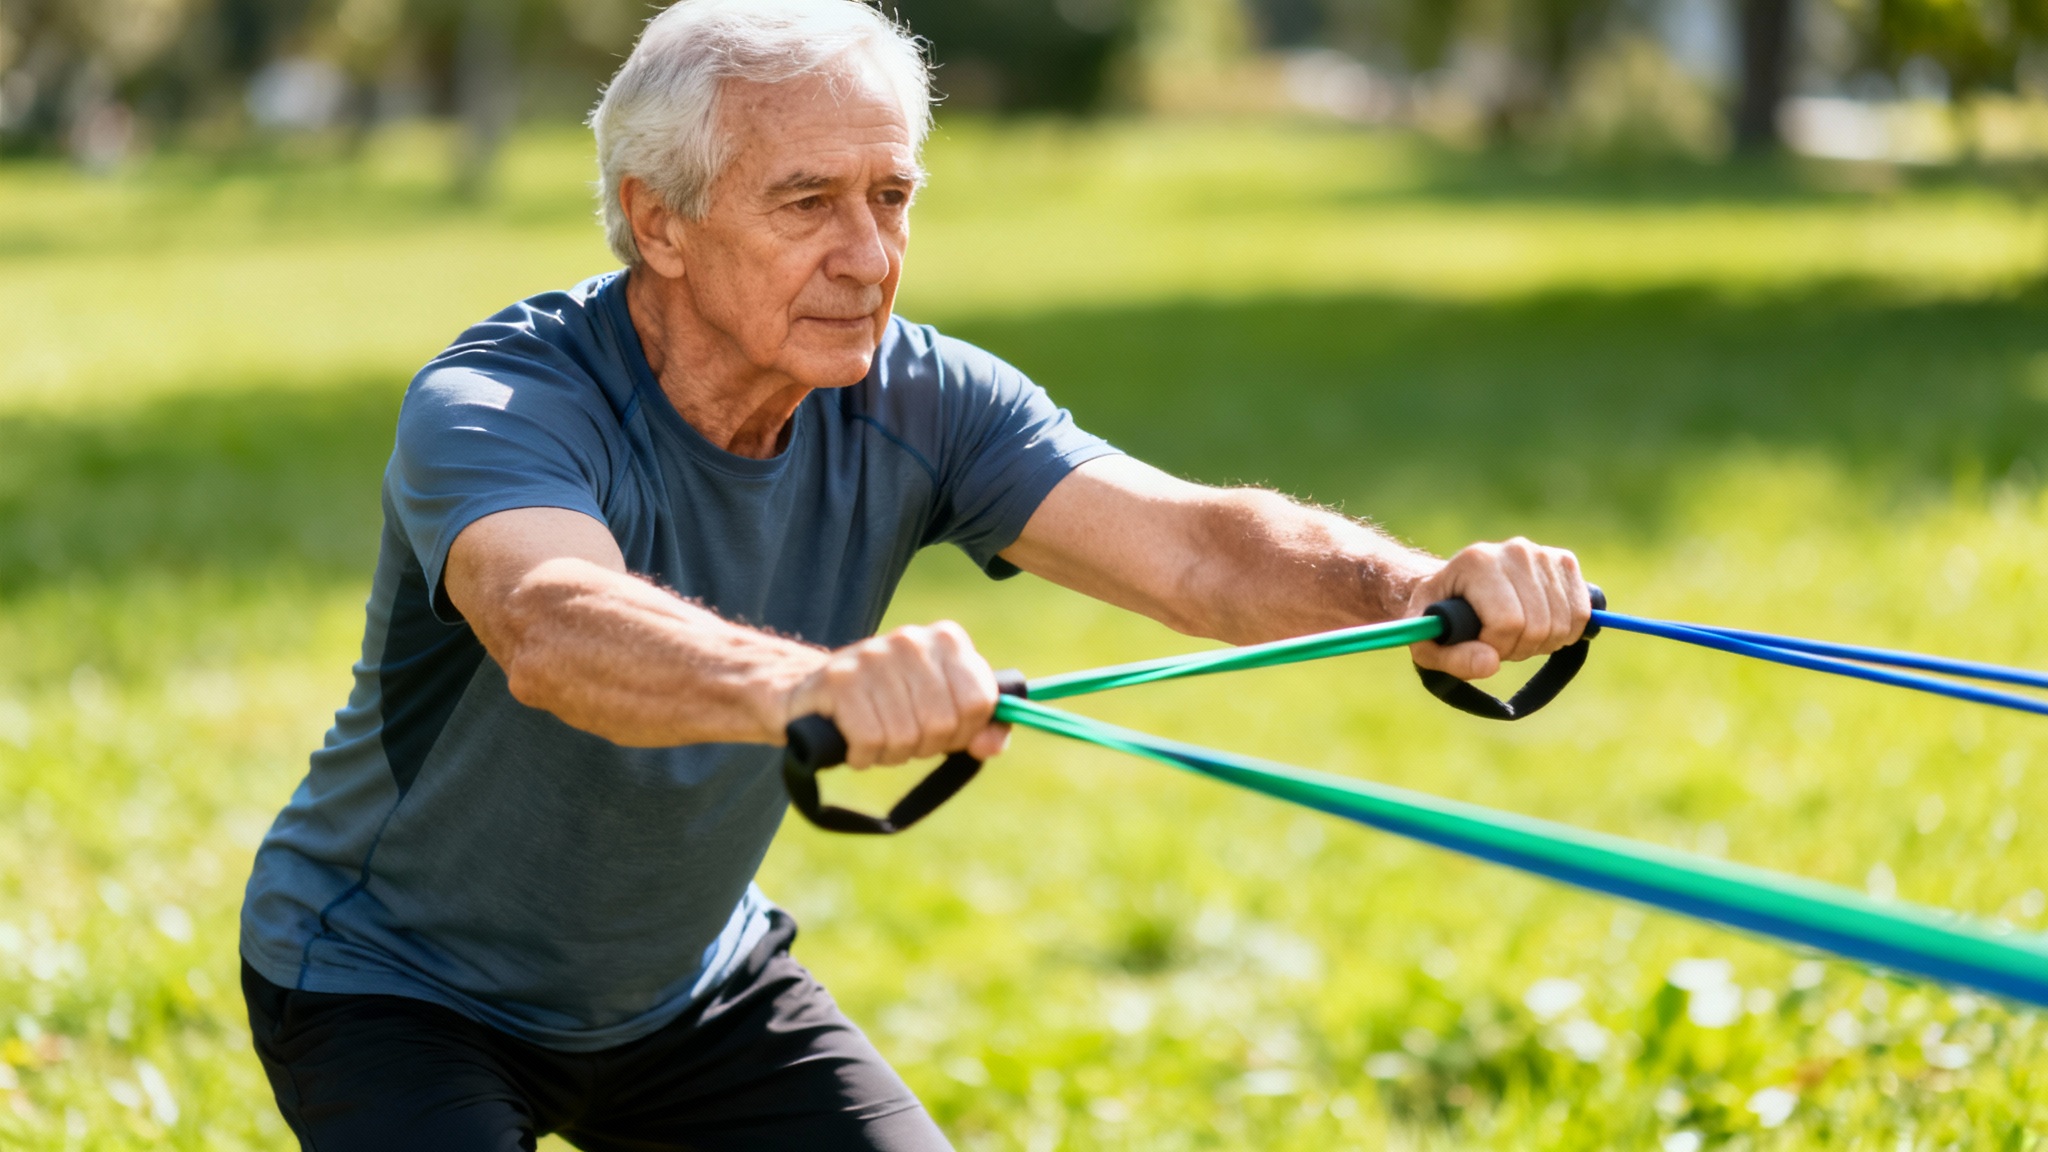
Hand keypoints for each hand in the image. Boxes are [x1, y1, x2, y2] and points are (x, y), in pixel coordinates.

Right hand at [783, 621, 1010, 767]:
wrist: (809, 696)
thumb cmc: (886, 706)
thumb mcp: (938, 711)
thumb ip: (977, 726)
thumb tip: (992, 744)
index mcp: (946, 640)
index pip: (980, 700)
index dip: (963, 731)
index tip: (942, 733)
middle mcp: (911, 640)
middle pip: (943, 722)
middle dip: (924, 745)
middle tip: (901, 737)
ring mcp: (873, 657)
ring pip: (905, 735)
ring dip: (889, 753)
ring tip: (875, 737)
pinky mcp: (838, 681)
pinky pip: (870, 740)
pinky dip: (862, 755)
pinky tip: (853, 742)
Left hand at [1408, 537, 1589, 680]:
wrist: (1455, 588)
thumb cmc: (1438, 619)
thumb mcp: (1428, 645)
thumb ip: (1453, 659)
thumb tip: (1490, 664)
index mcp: (1476, 562)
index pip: (1507, 622)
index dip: (1496, 647)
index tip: (1478, 642)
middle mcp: (1514, 550)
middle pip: (1537, 625)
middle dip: (1518, 647)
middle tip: (1497, 640)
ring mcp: (1543, 554)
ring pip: (1562, 623)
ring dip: (1541, 643)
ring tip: (1514, 632)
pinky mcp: (1565, 562)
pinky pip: (1581, 614)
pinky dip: (1564, 633)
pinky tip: (1539, 626)